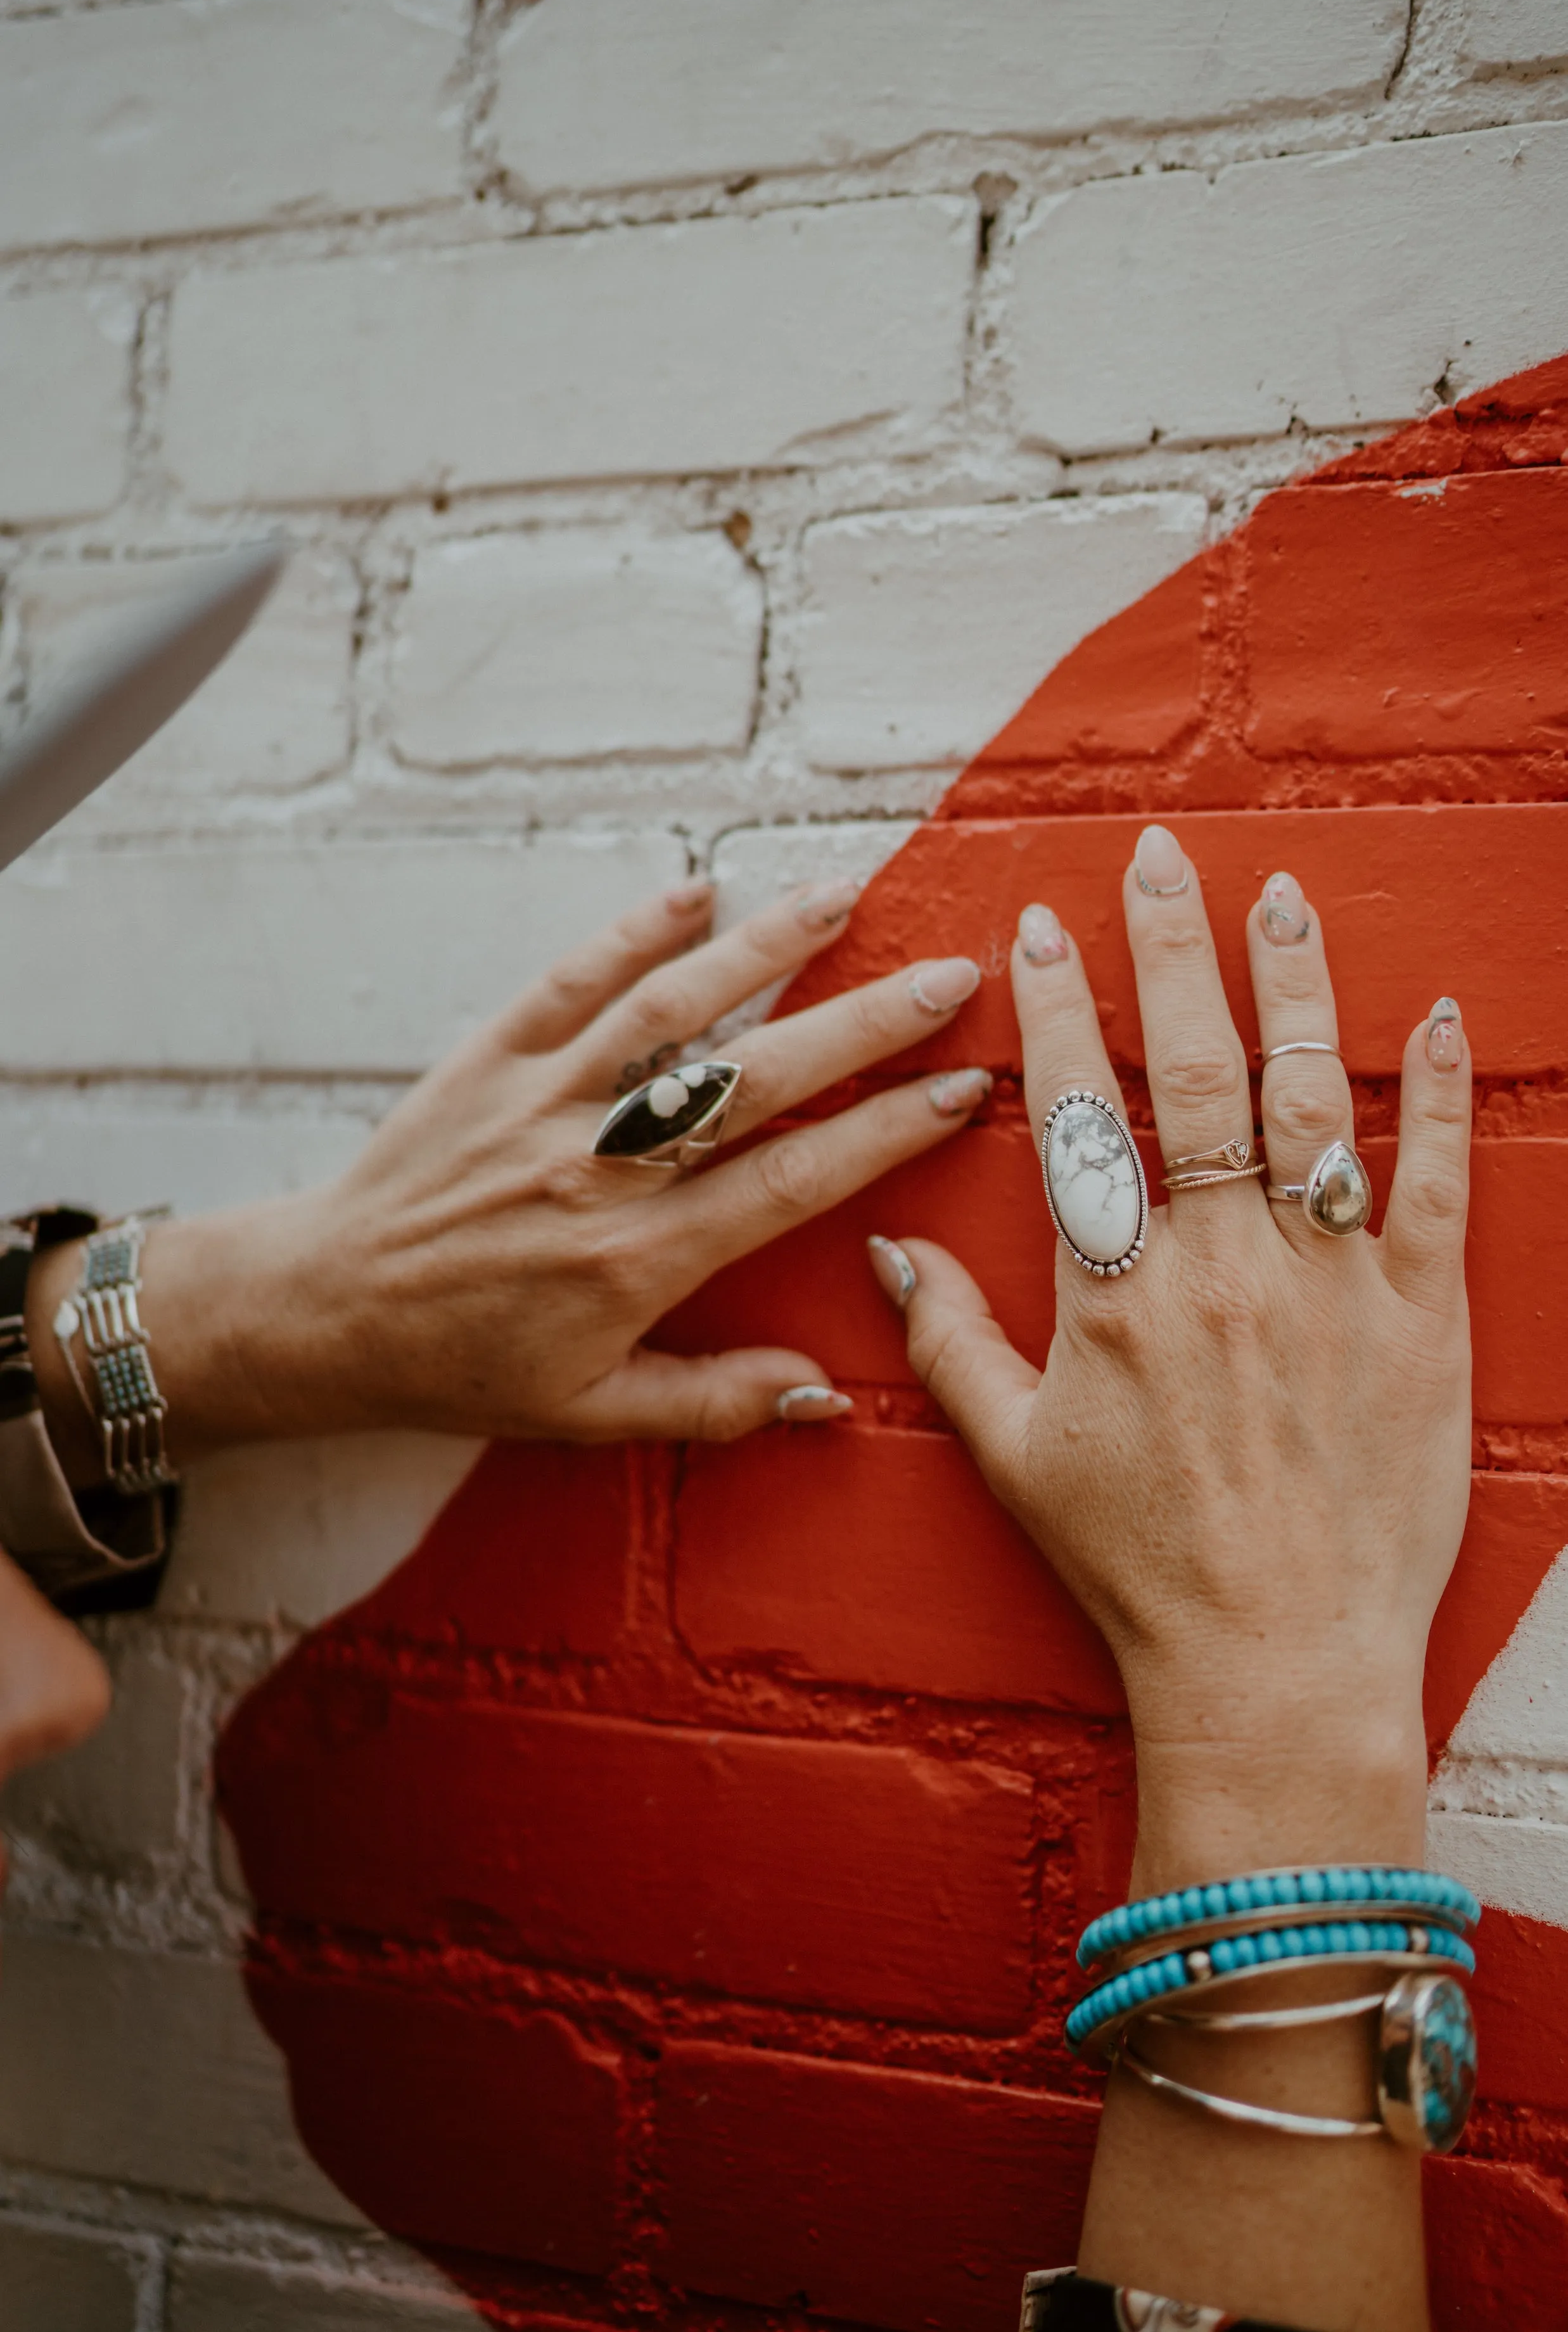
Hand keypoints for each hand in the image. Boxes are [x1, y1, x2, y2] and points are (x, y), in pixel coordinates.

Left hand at [30, 878, 991, 1465]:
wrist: (325, 1313)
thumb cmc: (462, 1366)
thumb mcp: (592, 1411)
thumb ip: (714, 1403)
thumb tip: (826, 1396)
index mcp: (638, 1259)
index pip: (791, 1180)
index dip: (885, 1134)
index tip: (961, 1092)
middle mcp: (600, 1168)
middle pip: (757, 1079)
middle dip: (864, 1024)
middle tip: (948, 978)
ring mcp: (544, 1101)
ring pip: (671, 1009)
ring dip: (764, 948)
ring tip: (844, 900)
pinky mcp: (489, 1057)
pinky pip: (571, 981)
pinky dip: (632, 932)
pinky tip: (694, 890)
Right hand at [870, 831, 1469, 2330]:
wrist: (1273, 1666)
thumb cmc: (1135, 1569)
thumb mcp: (1014, 1460)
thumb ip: (950, 1344)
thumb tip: (890, 1251)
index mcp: (1116, 1294)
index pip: (1078, 1113)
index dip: (1056, 1012)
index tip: (1042, 929)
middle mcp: (1218, 1266)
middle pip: (1196, 1072)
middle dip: (1172, 951)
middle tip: (1160, 856)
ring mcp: (1327, 1287)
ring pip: (1311, 1101)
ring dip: (1295, 988)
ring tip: (1281, 896)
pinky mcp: (1421, 1323)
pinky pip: (1436, 1187)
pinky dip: (1439, 1097)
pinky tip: (1437, 1018)